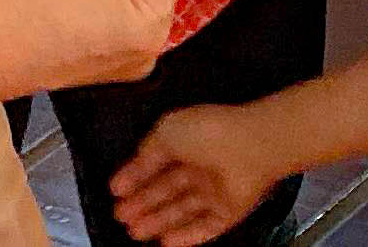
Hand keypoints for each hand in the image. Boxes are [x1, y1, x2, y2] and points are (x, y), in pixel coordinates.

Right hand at [111, 104, 290, 246]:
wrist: (252, 148)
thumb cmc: (210, 132)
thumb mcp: (166, 131)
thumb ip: (146, 151)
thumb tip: (133, 164)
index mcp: (188, 142)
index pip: (156, 162)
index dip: (134, 176)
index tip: (115, 190)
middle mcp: (201, 166)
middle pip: (166, 190)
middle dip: (143, 203)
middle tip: (120, 215)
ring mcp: (216, 191)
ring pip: (182, 211)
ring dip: (158, 221)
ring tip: (134, 231)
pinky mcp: (228, 212)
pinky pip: (204, 228)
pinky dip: (185, 236)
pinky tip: (164, 242)